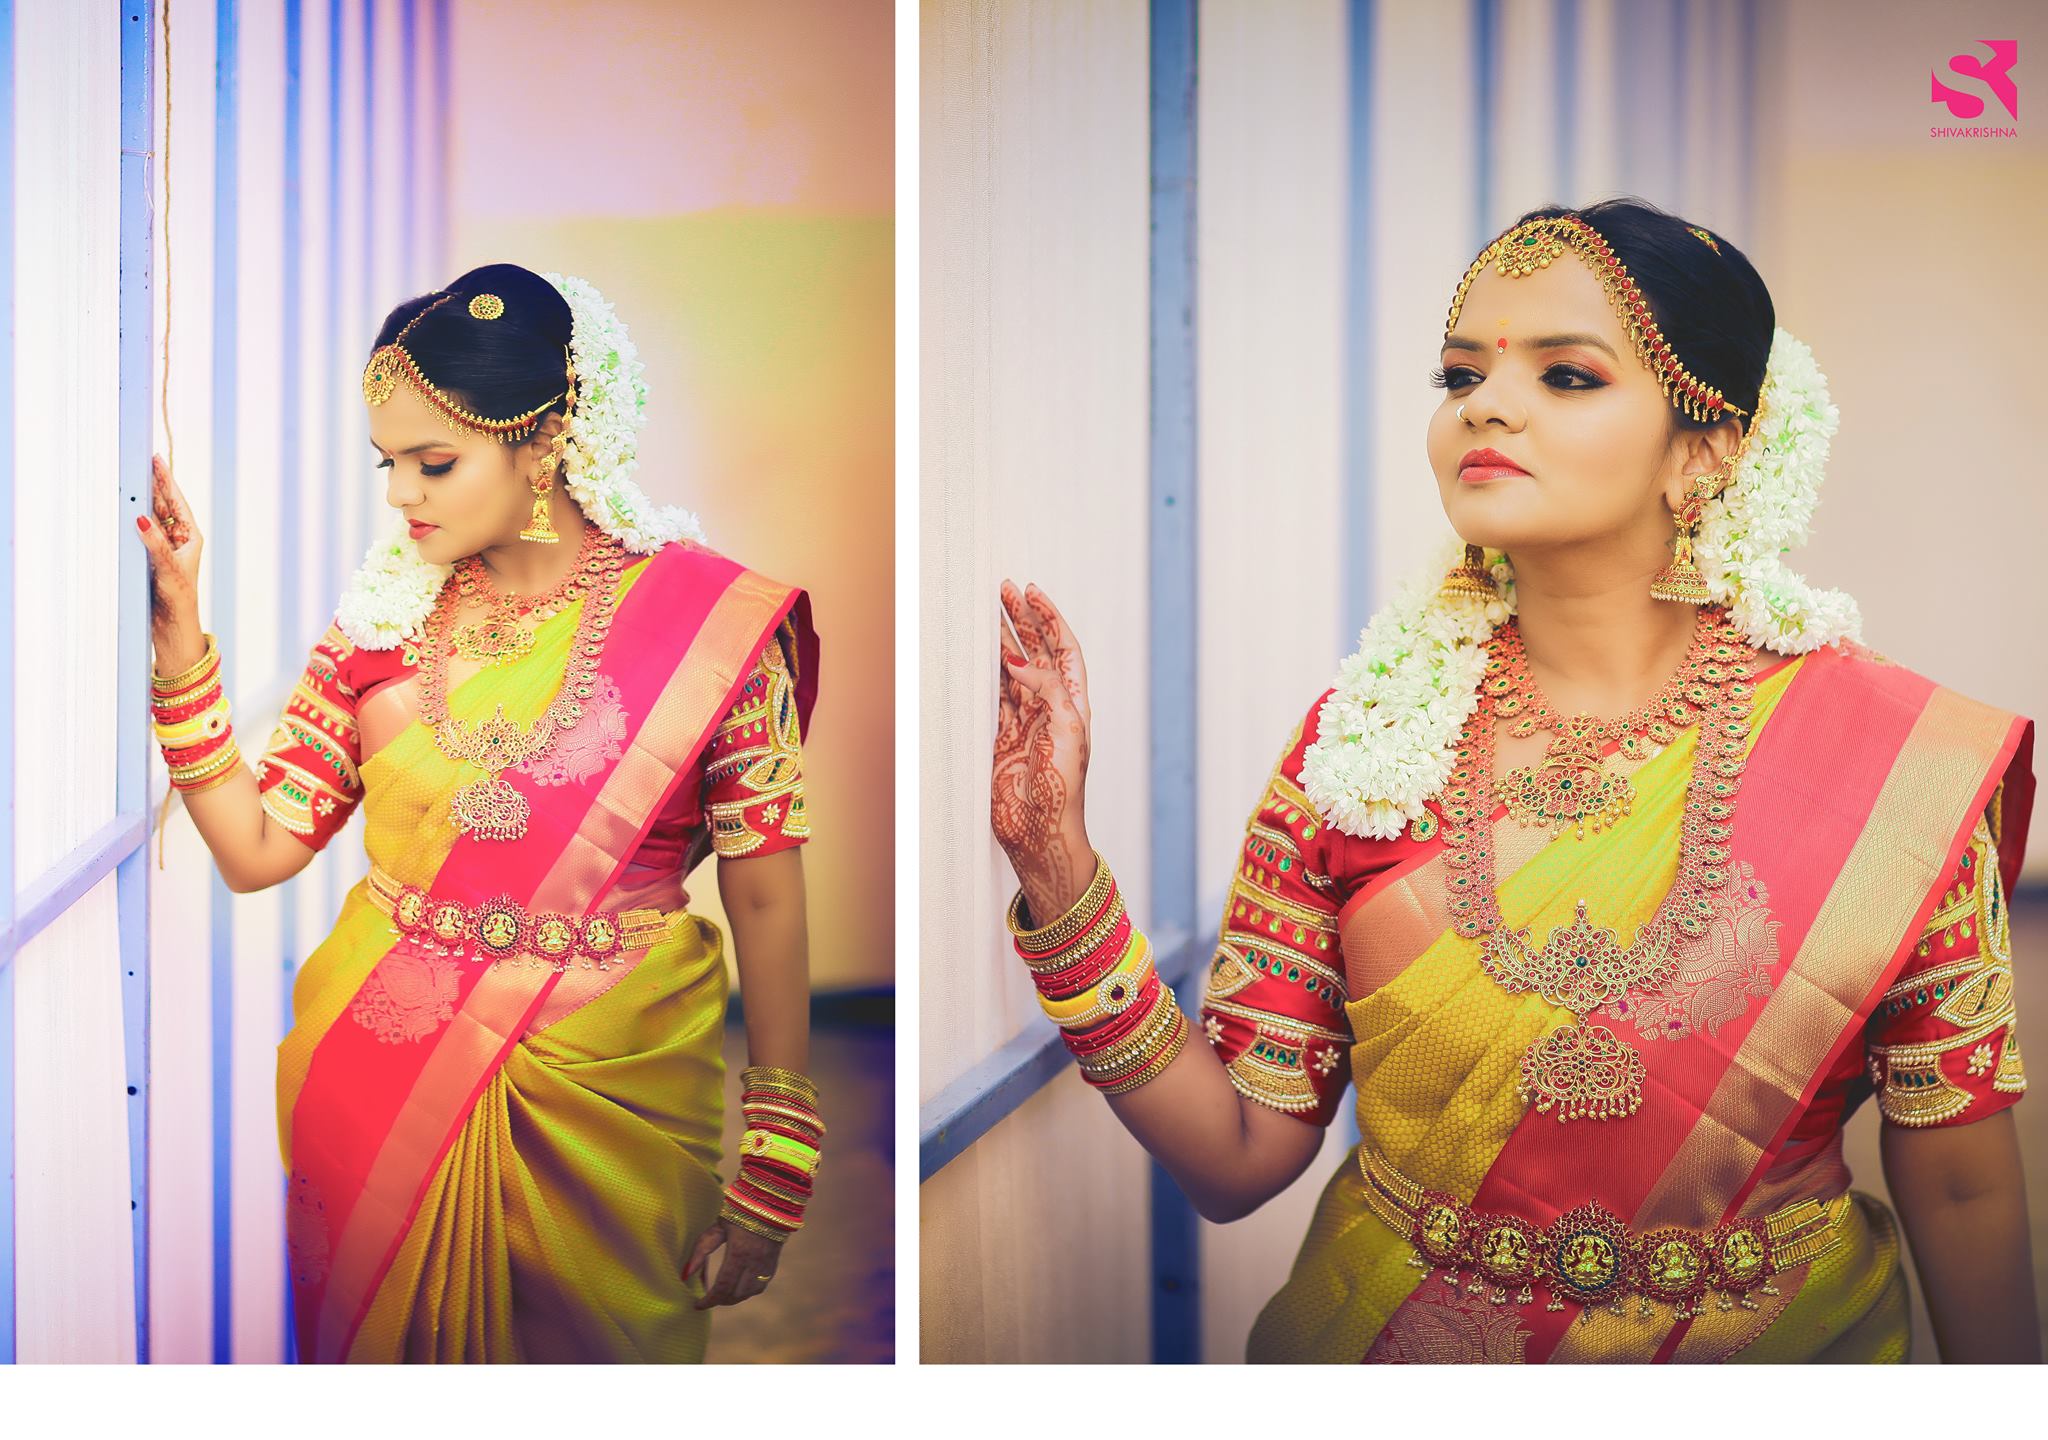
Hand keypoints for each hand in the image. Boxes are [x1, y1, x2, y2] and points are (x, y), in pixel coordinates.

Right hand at [136, 453, 205, 643]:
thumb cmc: (179, 596)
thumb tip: (141, 517)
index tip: (156, 460)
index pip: (176, 502)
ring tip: (130, 478)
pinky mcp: (149, 556)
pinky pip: (140, 531)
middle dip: (153, 484)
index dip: (166, 480)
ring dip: (141, 500)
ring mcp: (163, 546)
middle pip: (163, 505)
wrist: (172, 624)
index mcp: (190, 537)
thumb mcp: (168, 567)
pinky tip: (123, 508)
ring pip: (150, 516)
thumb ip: (154, 542)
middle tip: (140, 462)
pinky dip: (132, 519)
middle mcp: (177, 539)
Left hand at [683, 1215, 783, 1307]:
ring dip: (733, 1298)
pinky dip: (746, 1291)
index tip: (698, 1305)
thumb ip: (701, 1249)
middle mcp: (754, 1262)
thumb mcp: (718, 1227)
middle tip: (708, 1299)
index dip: (709, 1300)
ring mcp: (766, 1265)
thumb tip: (685, 1274)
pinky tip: (738, 1286)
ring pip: (748, 1294)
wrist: (770, 1202)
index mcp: (739, 1253)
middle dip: (719, 1301)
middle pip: (735, 1294)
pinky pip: (759, 1287)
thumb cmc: (740, 1211)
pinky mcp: (773, 1265)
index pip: (722, 1287)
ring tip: (721, 1294)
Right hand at [993, 579, 1094, 922]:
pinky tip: (976, 655)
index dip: (1049, 619)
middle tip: (1004, 592)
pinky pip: (992, 697)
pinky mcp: (1001, 738)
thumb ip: (1045, 690)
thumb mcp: (1066, 731)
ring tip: (986, 614)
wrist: (1041, 832)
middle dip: (1022, 620)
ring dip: (1001, 641)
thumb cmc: (1064, 789)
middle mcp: (1049, 707)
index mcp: (1073, 702)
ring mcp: (1024, 721)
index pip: (1062, 648)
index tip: (1032, 593)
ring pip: (1011, 670)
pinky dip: (983, 674)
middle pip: (1036, 651)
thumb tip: (1017, 658)